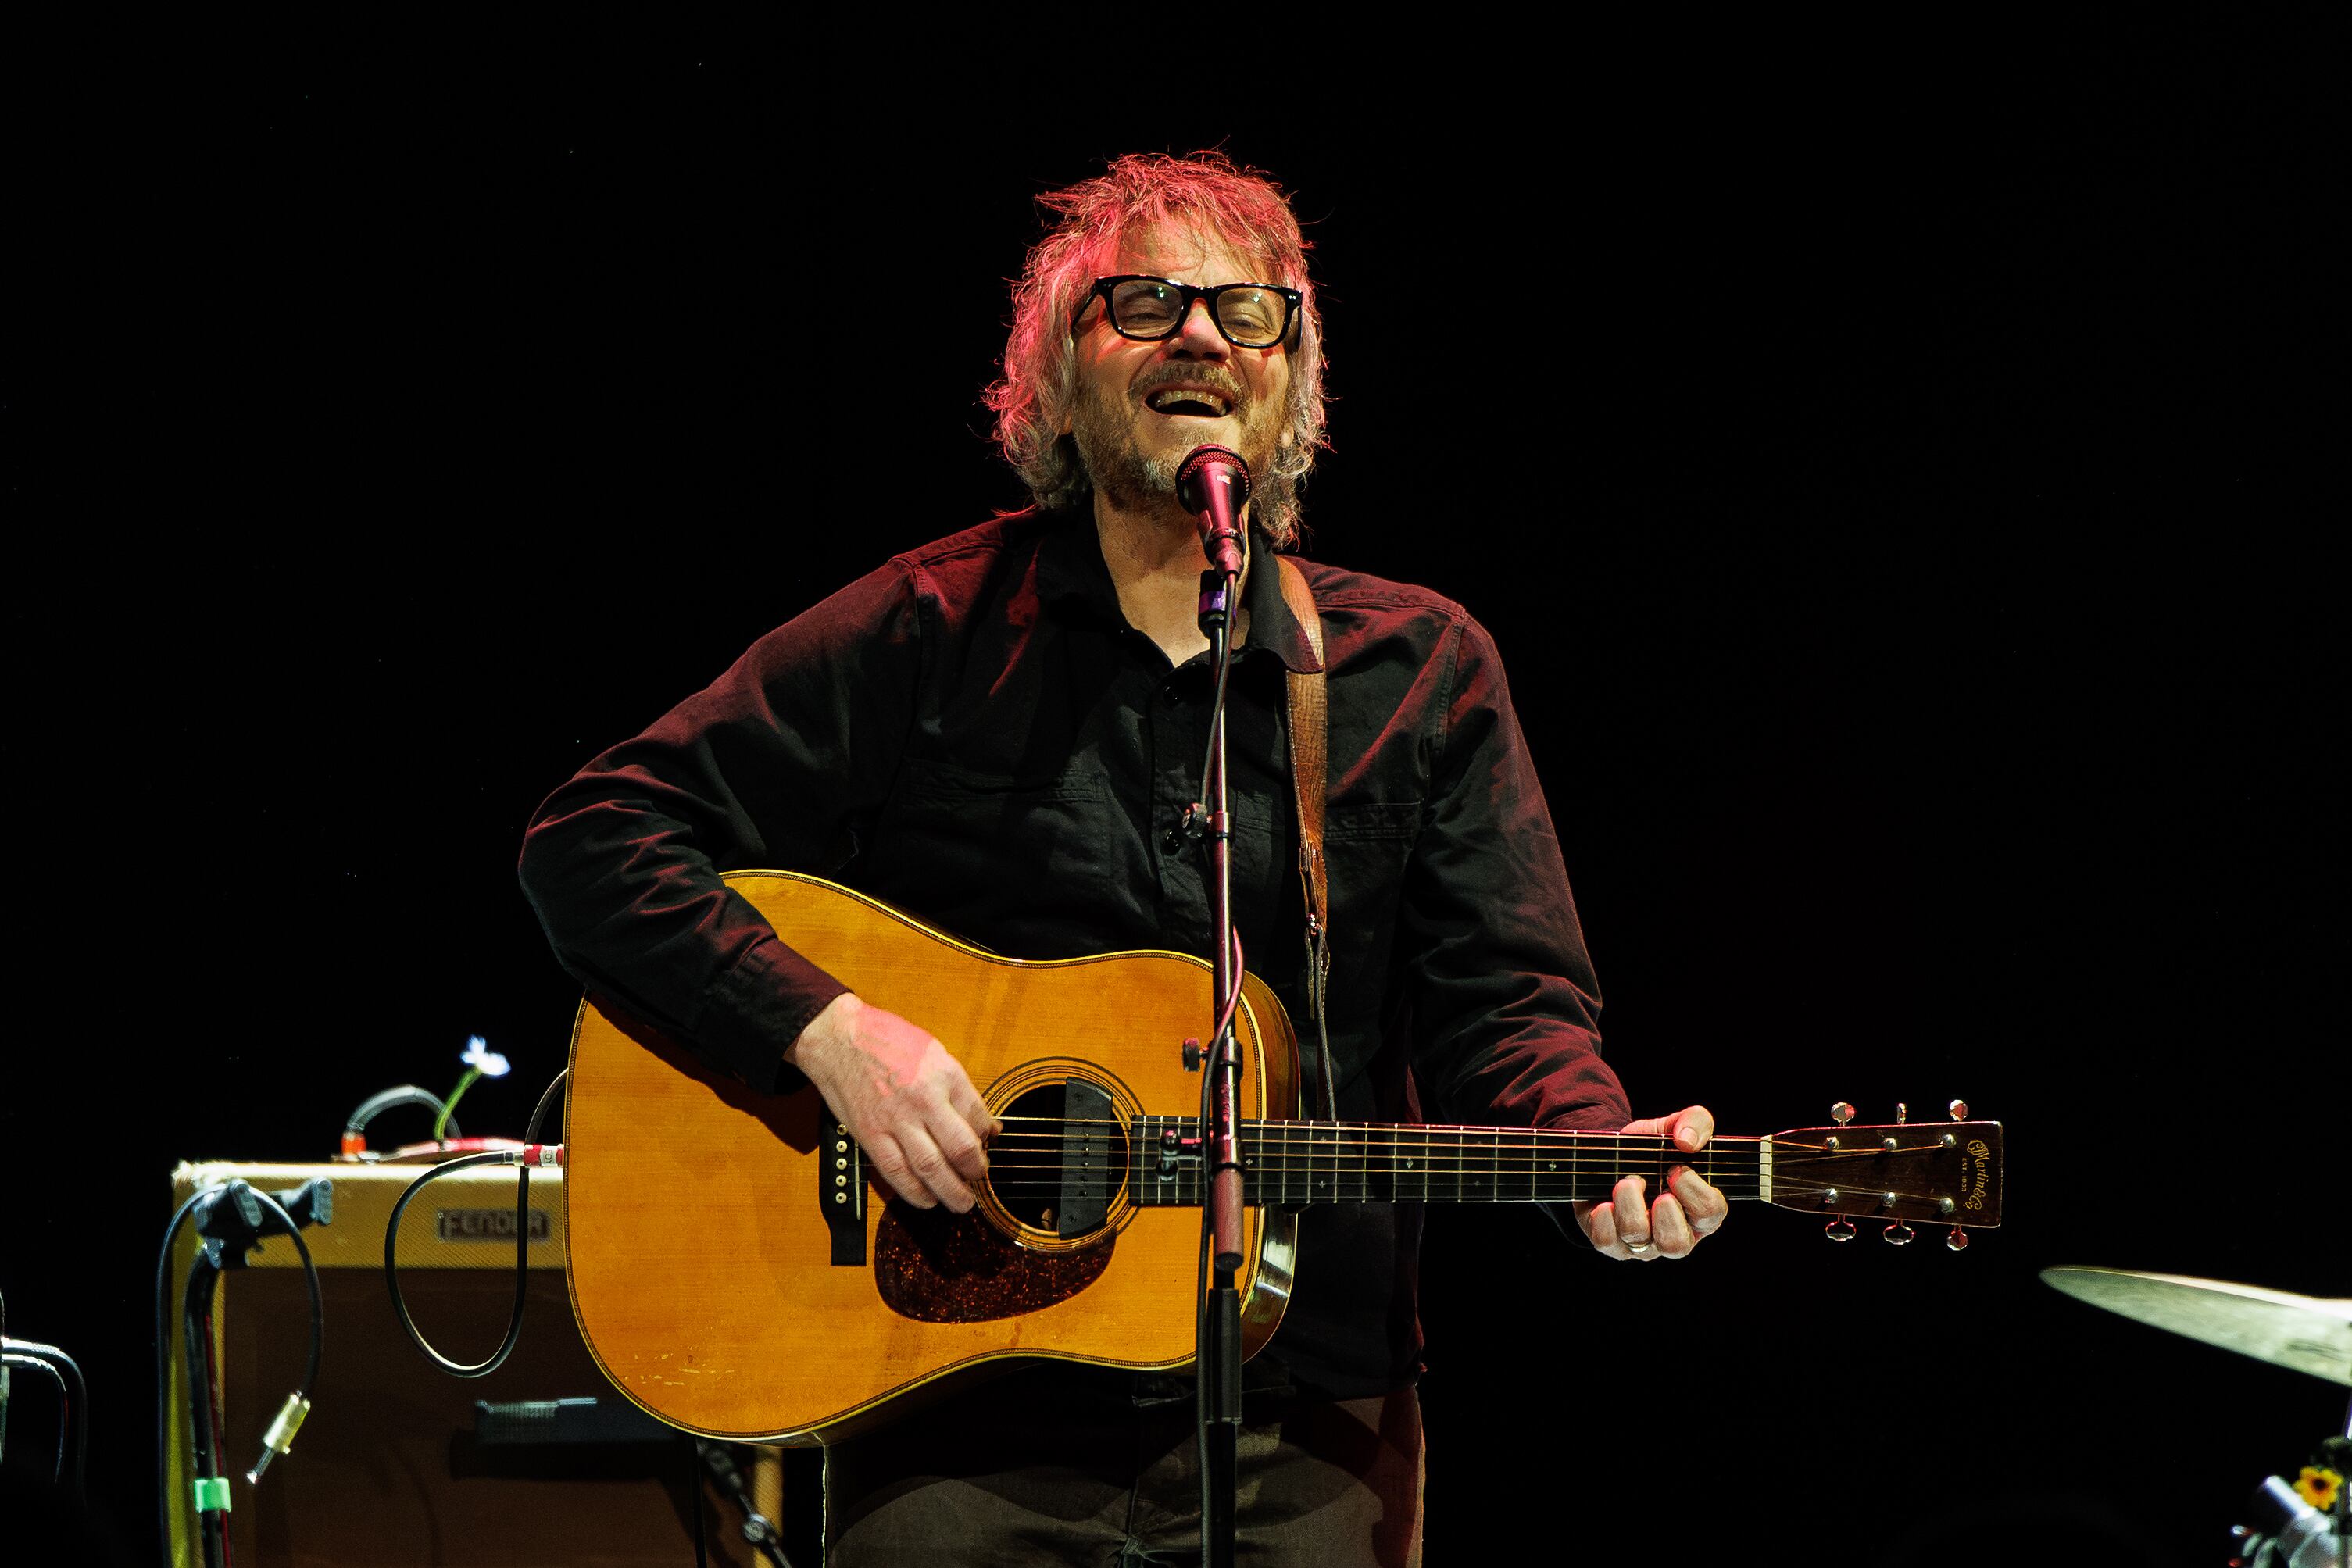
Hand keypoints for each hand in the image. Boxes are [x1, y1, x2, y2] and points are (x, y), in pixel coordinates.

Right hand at [787, 993, 999, 1211]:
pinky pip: (896, 1171)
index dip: (988, 1137)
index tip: (987, 1146)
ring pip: (930, 1167)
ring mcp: (895, 1119)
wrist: (839, 1039)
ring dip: (950, 1191)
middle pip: (960, 1148)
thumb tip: (985, 1124)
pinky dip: (914, 1192)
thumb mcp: (935, 1052)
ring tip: (961, 1202)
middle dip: (975, 1171)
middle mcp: (923, 1099)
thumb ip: (959, 1089)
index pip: (978, 1117)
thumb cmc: (888, 1042)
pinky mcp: (870, 1134)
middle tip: (979, 1180)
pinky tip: (927, 1200)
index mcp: (944, 1074)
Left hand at [1574, 1105, 1728, 1260]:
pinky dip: (1603, 1219)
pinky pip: (1607, 1241)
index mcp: (1700, 1210)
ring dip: (1628, 1204)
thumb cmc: (1652, 1149)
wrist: (1611, 1155)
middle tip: (1651, 1185)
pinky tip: (1604, 1202)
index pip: (1710, 1213)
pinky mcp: (1612, 1244)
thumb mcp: (1674, 1127)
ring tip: (1625, 1182)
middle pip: (1676, 1244)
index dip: (1693, 1190)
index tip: (1675, 1168)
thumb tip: (1688, 1141)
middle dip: (1662, 1213)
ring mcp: (1643, 1244)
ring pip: (1638, 1239)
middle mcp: (1675, 1234)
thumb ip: (1696, 1122)